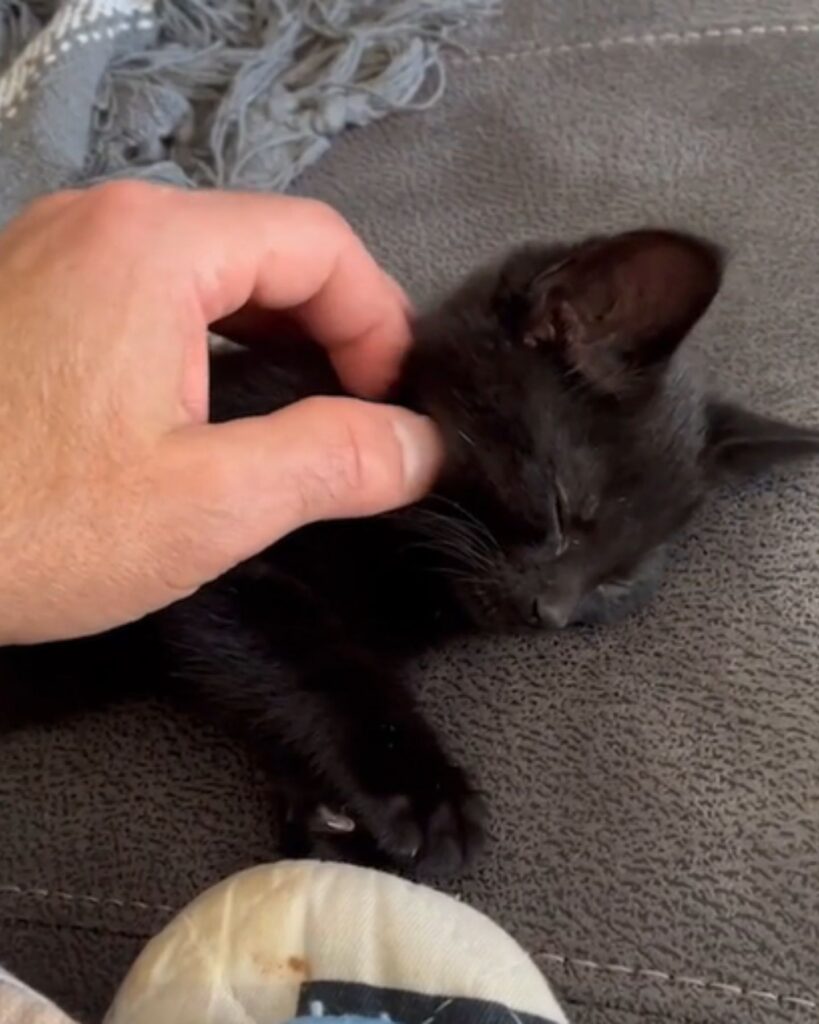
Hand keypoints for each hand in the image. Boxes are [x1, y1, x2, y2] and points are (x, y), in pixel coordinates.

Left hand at [0, 183, 442, 643]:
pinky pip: (152, 296)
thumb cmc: (22, 524)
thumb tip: (424, 446)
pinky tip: (217, 410)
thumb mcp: (205, 505)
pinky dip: (210, 343)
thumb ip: (333, 462)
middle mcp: (100, 221)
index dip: (381, 321)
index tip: (397, 404)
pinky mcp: (31, 297)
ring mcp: (55, 252)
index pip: (320, 242)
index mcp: (153, 244)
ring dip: (275, 337)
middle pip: (267, 248)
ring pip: (210, 273)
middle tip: (363, 415)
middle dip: (334, 329)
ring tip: (305, 416)